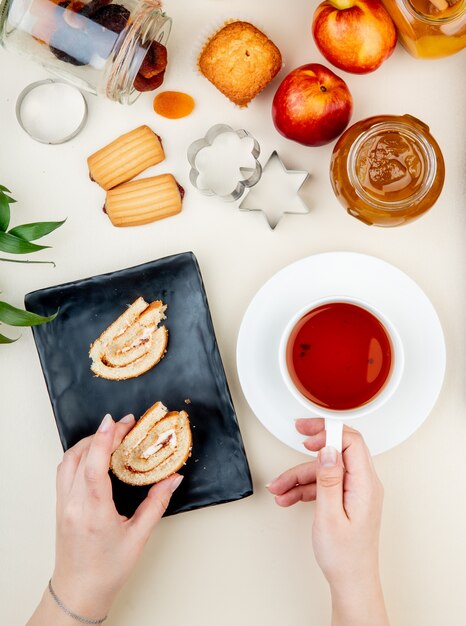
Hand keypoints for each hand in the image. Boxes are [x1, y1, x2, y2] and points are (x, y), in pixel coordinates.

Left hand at [28, 413, 182, 624]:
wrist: (79, 592)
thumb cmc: (108, 570)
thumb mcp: (139, 537)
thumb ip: (156, 504)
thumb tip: (173, 480)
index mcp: (93, 512)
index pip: (93, 466)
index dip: (103, 439)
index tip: (116, 421)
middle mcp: (73, 504)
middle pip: (81, 456)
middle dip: (102, 434)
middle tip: (125, 425)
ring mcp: (63, 504)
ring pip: (69, 461)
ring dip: (88, 442)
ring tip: (110, 435)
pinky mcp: (60, 505)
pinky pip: (64, 470)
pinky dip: (79, 455)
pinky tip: (93, 454)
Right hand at [267, 419, 388, 625]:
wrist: (351, 582)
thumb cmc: (345, 557)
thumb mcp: (330, 516)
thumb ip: (328, 480)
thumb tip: (329, 450)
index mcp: (365, 485)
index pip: (351, 441)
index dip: (329, 431)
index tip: (308, 432)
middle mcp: (364, 484)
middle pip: (339, 449)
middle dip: (313, 443)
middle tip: (297, 434)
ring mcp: (355, 490)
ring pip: (325, 468)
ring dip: (299, 475)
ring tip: (279, 488)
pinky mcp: (346, 498)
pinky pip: (324, 483)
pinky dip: (304, 487)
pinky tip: (288, 496)